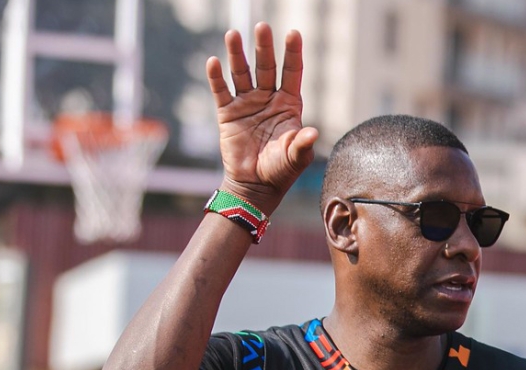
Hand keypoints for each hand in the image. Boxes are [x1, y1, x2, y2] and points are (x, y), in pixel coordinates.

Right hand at [206, 22, 317, 214]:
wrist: (254, 187)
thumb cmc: (280, 172)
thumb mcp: (295, 158)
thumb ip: (302, 144)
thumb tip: (312, 133)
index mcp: (288, 104)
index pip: (292, 72)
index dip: (293, 53)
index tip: (294, 33)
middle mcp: (268, 98)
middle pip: (266, 66)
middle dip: (264, 47)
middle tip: (263, 27)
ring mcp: (247, 103)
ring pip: (241, 73)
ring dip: (237, 54)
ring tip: (233, 34)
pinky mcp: (228, 113)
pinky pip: (221, 91)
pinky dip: (216, 77)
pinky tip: (214, 62)